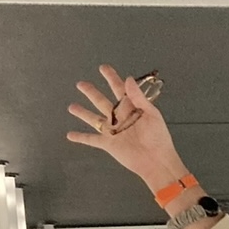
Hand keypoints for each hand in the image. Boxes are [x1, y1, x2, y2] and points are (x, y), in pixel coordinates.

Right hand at [66, 64, 187, 193]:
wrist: (156, 160)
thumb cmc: (158, 137)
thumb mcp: (151, 114)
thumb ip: (138, 97)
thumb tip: (128, 78)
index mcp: (131, 108)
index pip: (118, 89)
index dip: (111, 78)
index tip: (103, 68)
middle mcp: (119, 117)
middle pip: (102, 101)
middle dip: (91, 92)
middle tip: (80, 84)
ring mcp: (113, 130)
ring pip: (94, 119)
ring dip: (83, 113)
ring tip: (71, 107)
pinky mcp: (108, 144)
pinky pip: (91, 139)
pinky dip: (81, 137)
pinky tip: (70, 135)